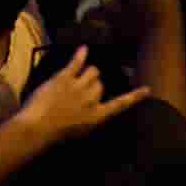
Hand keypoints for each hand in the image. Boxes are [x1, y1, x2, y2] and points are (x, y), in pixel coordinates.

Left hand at [4, 47, 132, 150]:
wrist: (38, 127)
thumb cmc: (56, 135)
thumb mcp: (80, 133)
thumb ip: (91, 119)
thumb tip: (96, 108)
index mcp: (98, 116)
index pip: (120, 104)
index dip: (134, 96)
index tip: (147, 89)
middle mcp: (92, 100)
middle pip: (101, 84)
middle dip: (94, 85)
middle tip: (81, 90)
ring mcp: (79, 87)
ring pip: (92, 71)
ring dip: (88, 72)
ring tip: (79, 75)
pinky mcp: (64, 78)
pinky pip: (76, 63)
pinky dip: (80, 55)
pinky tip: (83, 49)